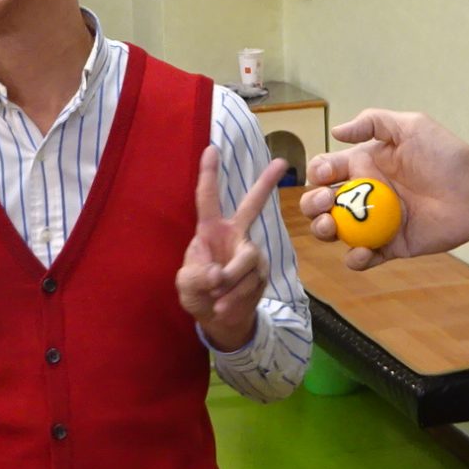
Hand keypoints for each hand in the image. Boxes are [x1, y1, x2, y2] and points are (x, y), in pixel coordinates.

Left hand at [176, 147, 284, 351]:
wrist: (219, 320)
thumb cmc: (198, 293)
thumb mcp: (186, 285)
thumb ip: (198, 276)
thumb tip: (219, 275)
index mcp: (210, 230)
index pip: (208, 198)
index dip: (209, 173)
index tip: (211, 148)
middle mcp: (234, 235)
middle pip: (252, 205)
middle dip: (266, 183)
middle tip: (282, 161)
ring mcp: (250, 253)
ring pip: (245, 260)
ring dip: (228, 283)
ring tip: (216, 299)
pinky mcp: (261, 272)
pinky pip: (250, 282)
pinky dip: (235, 298)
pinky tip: (224, 306)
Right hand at [301, 109, 468, 271]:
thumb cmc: (448, 155)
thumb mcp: (411, 127)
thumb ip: (373, 122)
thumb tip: (336, 131)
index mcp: (365, 166)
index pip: (326, 170)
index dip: (318, 173)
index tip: (327, 176)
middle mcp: (365, 195)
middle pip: (322, 203)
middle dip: (312, 204)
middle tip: (326, 203)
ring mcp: (376, 223)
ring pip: (334, 232)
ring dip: (322, 231)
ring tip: (331, 227)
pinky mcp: (391, 246)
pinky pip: (363, 258)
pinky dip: (355, 258)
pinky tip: (362, 251)